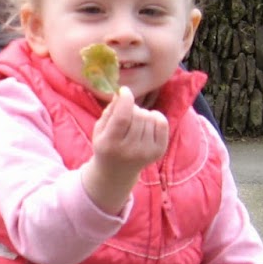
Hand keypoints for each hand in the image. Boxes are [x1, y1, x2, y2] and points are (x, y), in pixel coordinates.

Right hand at [82, 87, 168, 214]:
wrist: (116, 172)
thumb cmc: (106, 146)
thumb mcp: (100, 130)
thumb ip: (109, 111)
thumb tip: (122, 93)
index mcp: (111, 144)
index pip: (122, 118)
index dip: (125, 99)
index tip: (124, 91)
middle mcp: (130, 150)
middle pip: (138, 115)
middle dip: (132, 108)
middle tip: (127, 113)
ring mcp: (146, 152)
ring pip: (149, 117)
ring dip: (142, 114)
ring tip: (135, 122)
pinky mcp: (159, 151)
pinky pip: (162, 123)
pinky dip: (155, 117)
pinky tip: (148, 123)